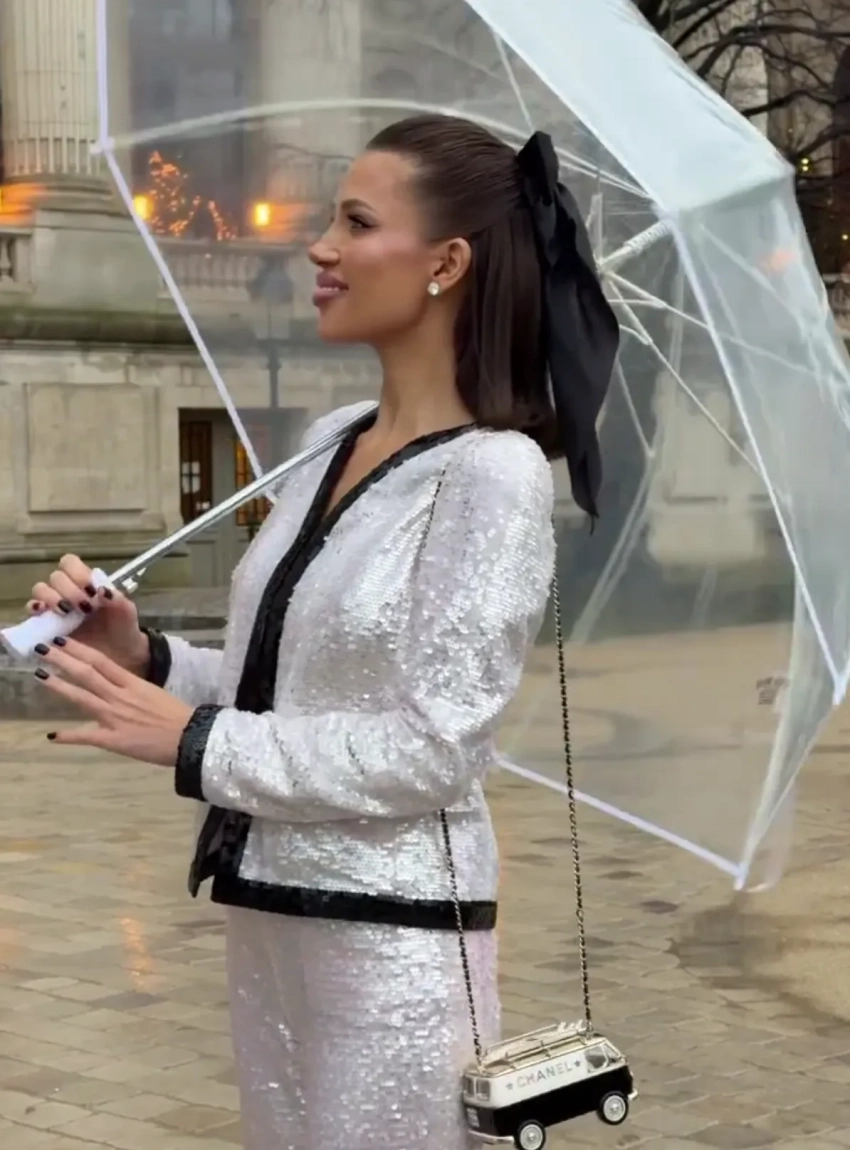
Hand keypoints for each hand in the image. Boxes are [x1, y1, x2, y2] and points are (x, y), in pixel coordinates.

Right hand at [28, 554, 149, 674]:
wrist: (119, 655)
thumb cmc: (122, 629)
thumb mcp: (127, 613)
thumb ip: (118, 599)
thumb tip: (102, 590)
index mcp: (86, 582)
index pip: (70, 563)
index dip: (77, 573)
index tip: (91, 590)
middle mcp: (67, 591)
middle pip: (56, 577)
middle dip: (70, 590)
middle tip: (85, 608)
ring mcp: (55, 606)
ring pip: (40, 589)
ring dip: (52, 598)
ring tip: (67, 613)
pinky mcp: (46, 624)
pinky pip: (32, 609)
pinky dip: (34, 608)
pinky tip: (44, 614)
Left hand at [35, 637, 193, 765]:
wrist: (191, 737)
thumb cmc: (178, 715)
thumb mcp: (155, 693)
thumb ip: (135, 689)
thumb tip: (122, 685)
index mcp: (132, 683)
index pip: (101, 661)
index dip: (80, 650)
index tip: (63, 641)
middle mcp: (120, 696)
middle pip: (87, 673)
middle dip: (63, 660)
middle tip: (43, 649)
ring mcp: (115, 717)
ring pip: (82, 697)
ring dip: (59, 686)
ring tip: (40, 675)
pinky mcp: (114, 739)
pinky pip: (87, 736)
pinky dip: (68, 736)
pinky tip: (52, 735)